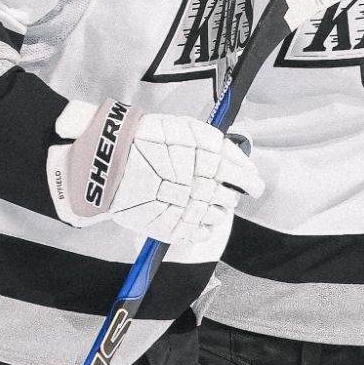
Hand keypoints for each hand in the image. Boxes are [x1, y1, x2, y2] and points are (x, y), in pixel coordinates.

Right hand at [47, 100, 262, 244]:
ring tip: (204, 205)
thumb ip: (215, 146)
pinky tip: (197, 223)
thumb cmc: (145, 138)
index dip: (252, 181)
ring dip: (217, 212)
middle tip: (221, 192)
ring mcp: (191, 208)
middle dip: (230, 195)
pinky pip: (200, 234)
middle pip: (231, 197)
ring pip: (218, 216)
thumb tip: (238, 160)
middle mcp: (207, 185)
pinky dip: (202, 229)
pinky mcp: (174, 227)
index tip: (254, 185)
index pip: (245, 175)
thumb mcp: (187, 131)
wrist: (109, 159)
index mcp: (214, 160)